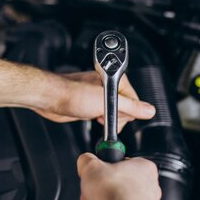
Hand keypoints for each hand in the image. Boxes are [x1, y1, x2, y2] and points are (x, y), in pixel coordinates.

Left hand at [33, 72, 155, 128]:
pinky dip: (100, 120)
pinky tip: (93, 119)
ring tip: (96, 116)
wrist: (51, 98)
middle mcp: (107, 86)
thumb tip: (149, 110)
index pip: (135, 100)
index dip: (127, 112)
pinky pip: (102, 115)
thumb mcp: (106, 102)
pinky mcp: (89, 104)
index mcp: (114, 80)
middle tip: (103, 115)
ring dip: (107, 119)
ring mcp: (98, 95)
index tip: (117, 115)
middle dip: (116, 117)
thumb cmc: (72, 93)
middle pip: (125, 108)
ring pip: (113, 114)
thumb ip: (130, 107)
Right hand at [77, 153, 160, 199]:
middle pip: (111, 188)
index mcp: (142, 168)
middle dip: (94, 196)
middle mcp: (147, 188)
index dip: (102, 170)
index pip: (119, 163)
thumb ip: (86, 160)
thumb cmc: (118, 196)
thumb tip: (84, 162)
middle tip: (89, 197)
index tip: (95, 173)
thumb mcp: (90, 167)